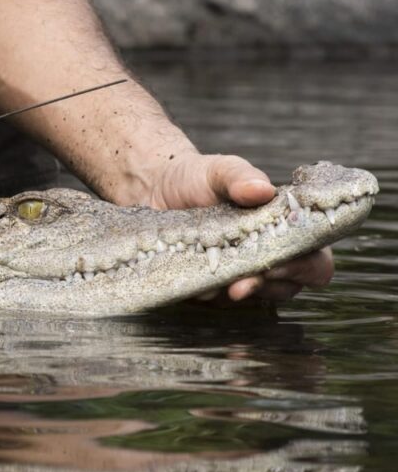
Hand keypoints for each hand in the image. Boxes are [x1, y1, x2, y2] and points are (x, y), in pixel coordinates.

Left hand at [147, 153, 333, 303]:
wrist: (156, 189)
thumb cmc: (198, 178)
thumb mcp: (219, 171)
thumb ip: (240, 177)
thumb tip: (262, 190)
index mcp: (285, 230)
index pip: (316, 261)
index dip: (303, 267)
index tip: (274, 263)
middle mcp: (269, 257)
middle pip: (288, 287)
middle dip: (266, 286)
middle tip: (242, 283)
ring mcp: (241, 276)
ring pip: (252, 299)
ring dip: (234, 292)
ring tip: (212, 282)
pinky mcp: (211, 286)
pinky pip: (216, 300)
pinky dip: (207, 293)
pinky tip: (193, 282)